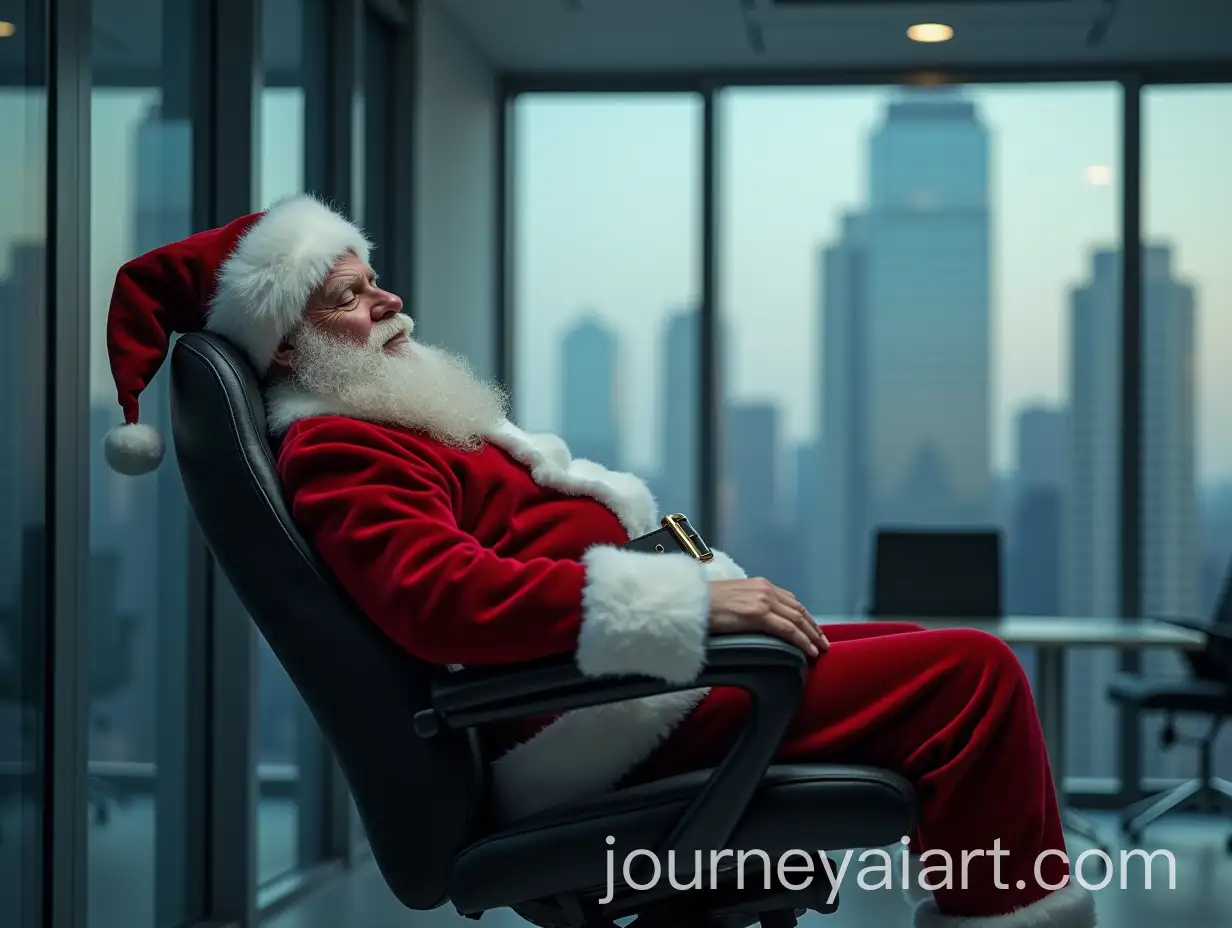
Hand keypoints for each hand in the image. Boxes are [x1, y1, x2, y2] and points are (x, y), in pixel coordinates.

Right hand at [707, 578, 828, 657]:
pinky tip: (809, 650)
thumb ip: (749, 604)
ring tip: (820, 648)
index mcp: (760, 584)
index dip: (805, 617)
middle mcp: (765, 589)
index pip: (791, 601)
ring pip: (797, 620)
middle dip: (813, 627)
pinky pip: (787, 629)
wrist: (690, 602)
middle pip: (798, 610)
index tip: (812, 629)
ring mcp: (763, 601)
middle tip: (822, 641)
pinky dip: (801, 641)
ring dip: (812, 635)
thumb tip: (757, 620)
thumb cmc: (705, 604)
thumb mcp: (733, 598)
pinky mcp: (758, 614)